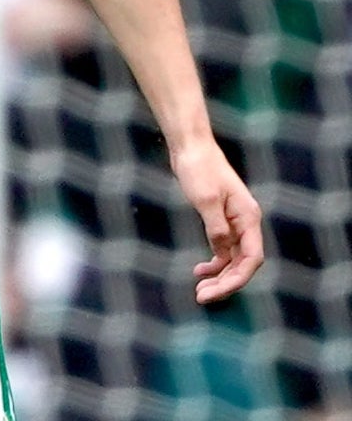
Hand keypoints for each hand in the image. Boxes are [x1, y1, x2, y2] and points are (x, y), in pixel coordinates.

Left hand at [171, 136, 263, 302]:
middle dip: (225, 282)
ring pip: (233, 258)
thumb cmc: (198, 168)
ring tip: (199, 288)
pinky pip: (223, 247)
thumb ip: (216, 228)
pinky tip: (200, 269)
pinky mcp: (221, 218)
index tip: (213, 291)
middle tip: (201, 296)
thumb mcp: (205, 200)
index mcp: (249, 218)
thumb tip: (221, 253)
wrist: (191, 146)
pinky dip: (214, 261)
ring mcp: (235, 221)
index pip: (251, 259)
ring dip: (219, 275)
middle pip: (243, 263)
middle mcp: (246, 222)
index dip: (235, 280)